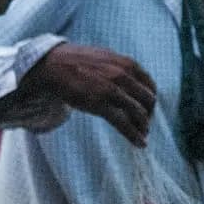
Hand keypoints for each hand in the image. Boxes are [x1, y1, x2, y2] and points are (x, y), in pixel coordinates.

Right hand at [22, 43, 156, 145]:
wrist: (53, 65)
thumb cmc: (78, 63)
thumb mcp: (106, 58)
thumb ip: (121, 69)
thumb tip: (133, 83)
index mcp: (127, 64)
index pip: (150, 86)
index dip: (151, 101)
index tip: (147, 110)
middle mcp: (123, 75)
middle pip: (148, 100)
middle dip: (148, 115)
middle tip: (144, 125)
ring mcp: (111, 90)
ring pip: (138, 113)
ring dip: (143, 127)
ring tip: (142, 136)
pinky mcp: (99, 103)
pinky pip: (123, 123)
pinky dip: (134, 135)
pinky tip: (140, 144)